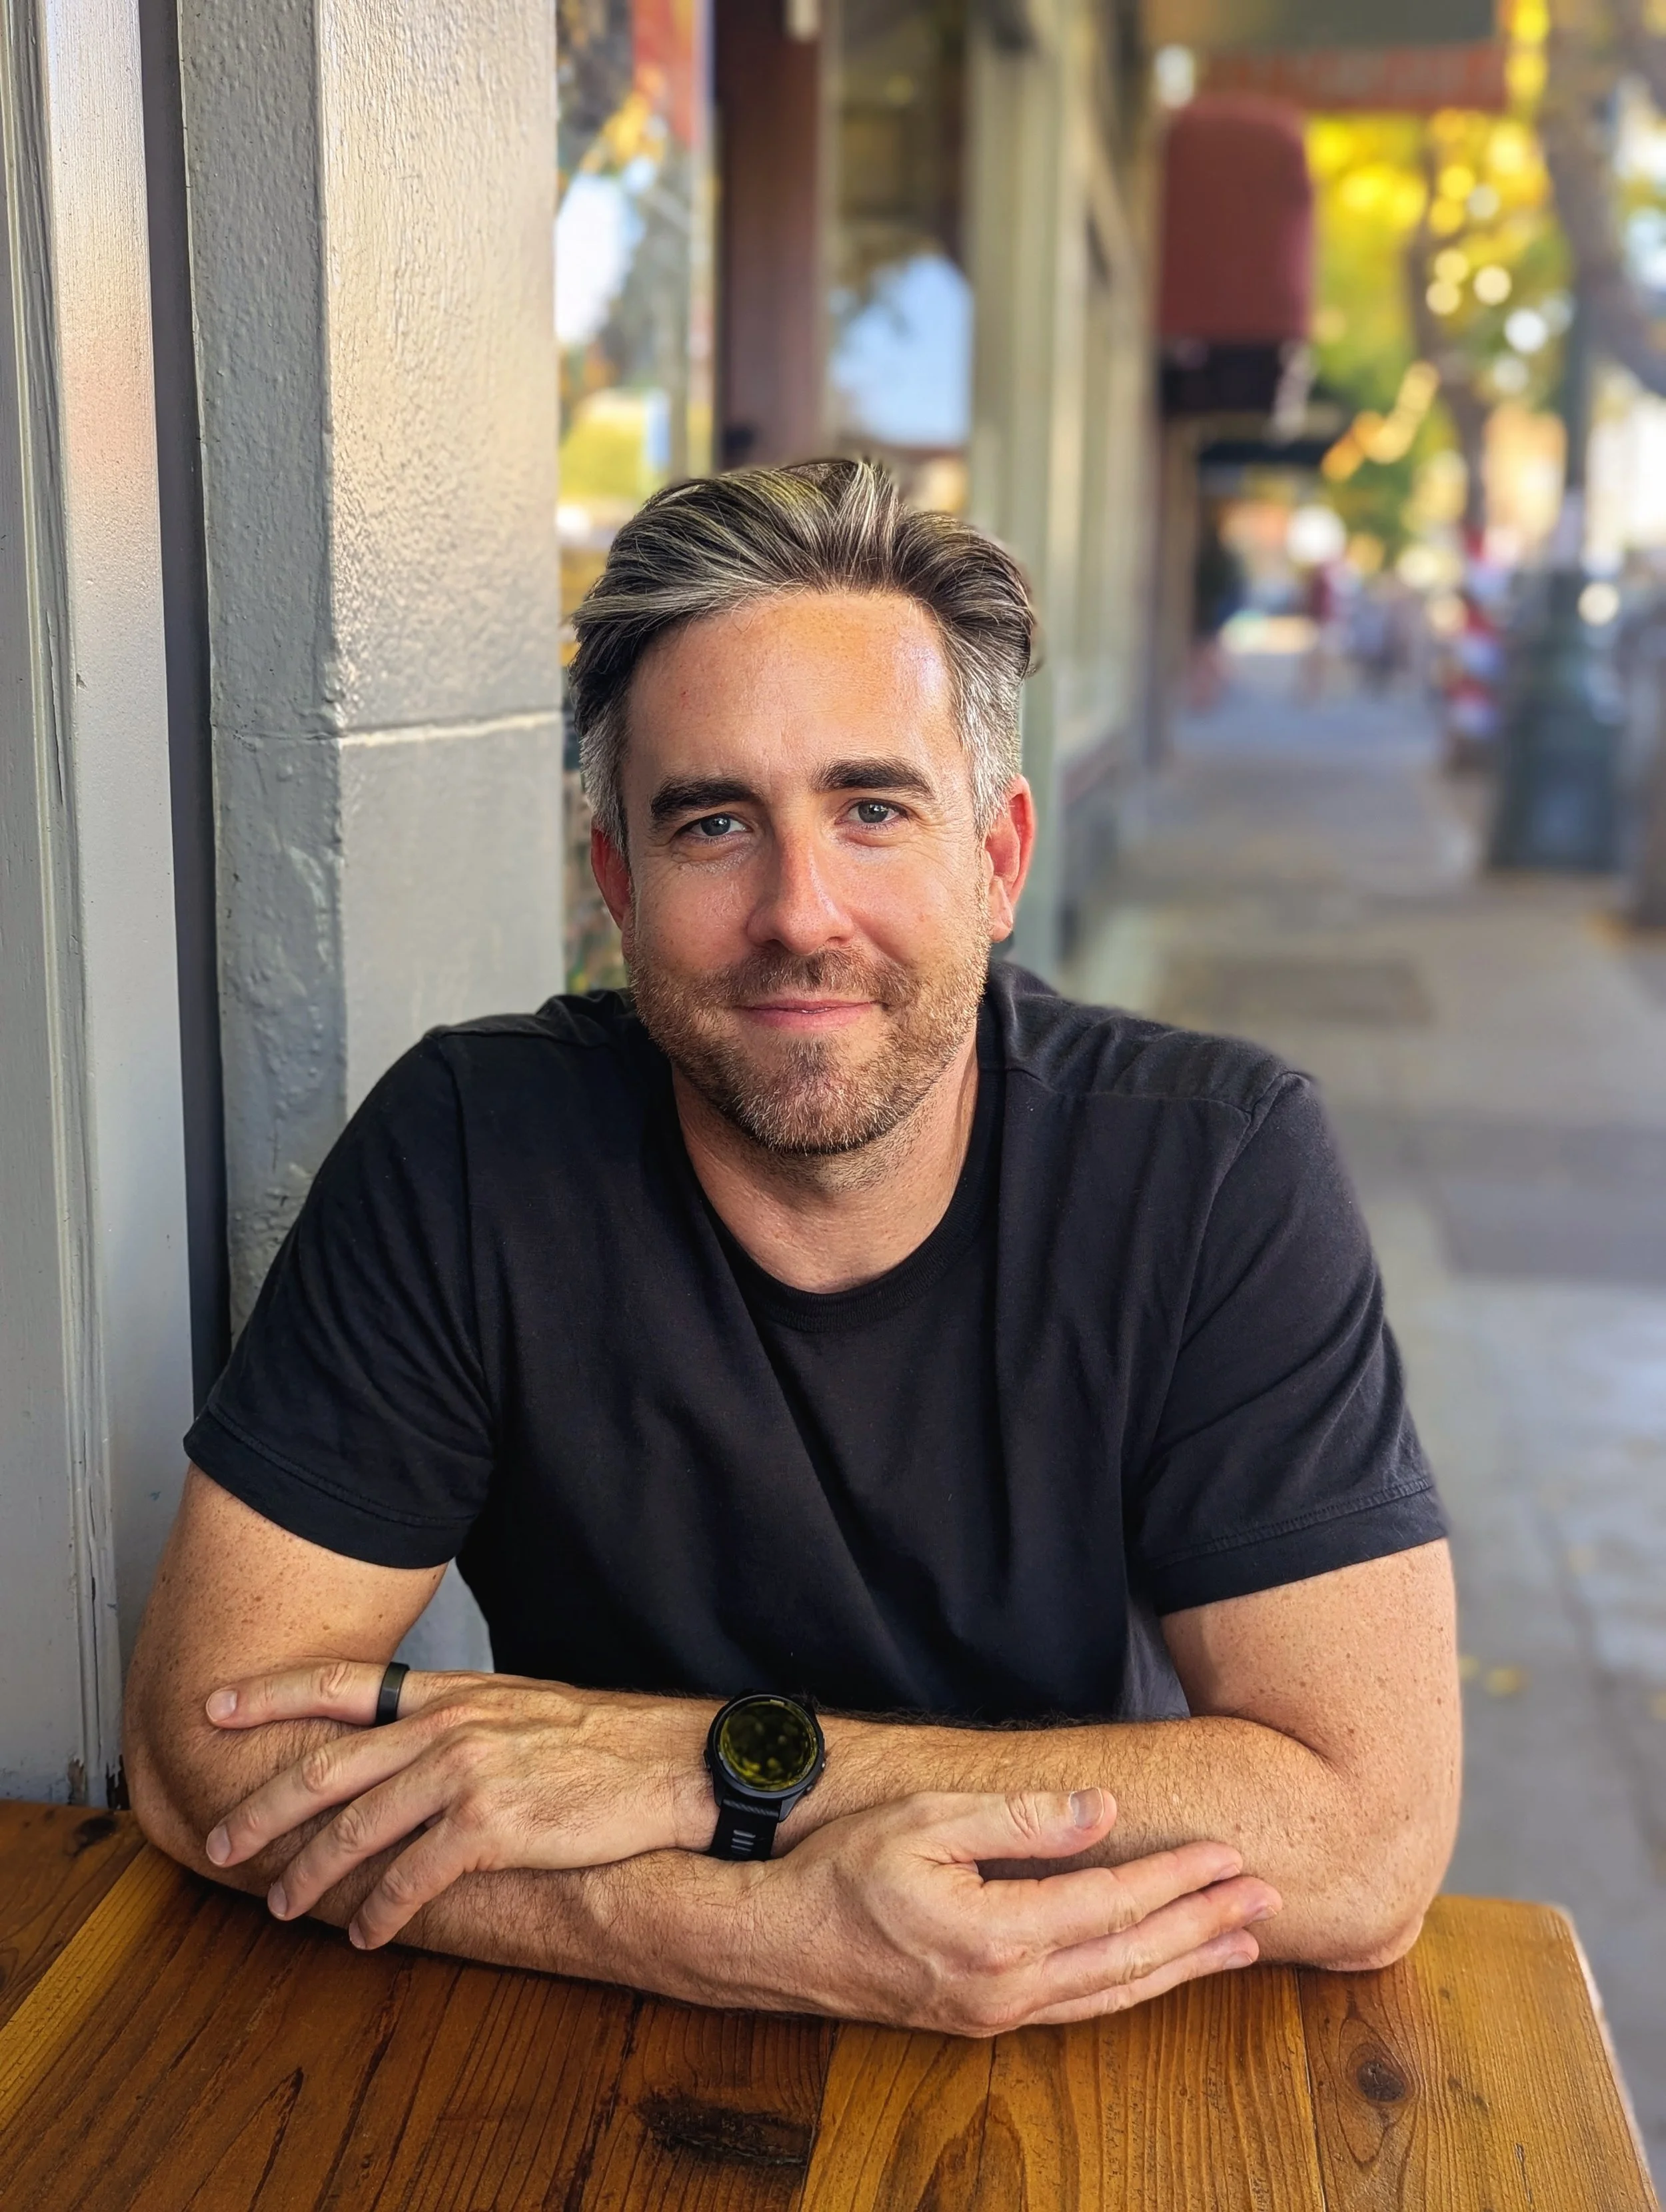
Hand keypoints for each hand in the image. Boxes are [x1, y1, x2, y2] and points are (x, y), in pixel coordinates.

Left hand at [200, 1661, 716, 1943]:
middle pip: (328, 1766)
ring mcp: (468, 1774)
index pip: (344, 1683)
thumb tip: (412, 1749)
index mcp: (454, 1695)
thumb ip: (461, 1723)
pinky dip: (380, 1913)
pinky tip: (368, 1935)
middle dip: (262, 1807)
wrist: (671, 1763)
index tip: (218, 1707)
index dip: (274, 1694)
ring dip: (310, 1875)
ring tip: (284, 1905)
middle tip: (219, 1840)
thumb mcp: (522, 1709)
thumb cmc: (604, 1743)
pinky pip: (412, 1878)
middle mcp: (449, 1727)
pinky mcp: (492, 1827)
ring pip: (358, 1830)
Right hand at [742, 1787, 1278, 2032]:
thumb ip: (1021, 1819)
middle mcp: (1007, 1990)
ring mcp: (998, 2014)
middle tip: (1269, 1900)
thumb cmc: (843, 1870)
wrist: (776, 1942)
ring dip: (1183, 1965)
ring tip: (1241, 1942)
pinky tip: (1161, 1970)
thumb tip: (1104, 1809)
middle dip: (1205, 1927)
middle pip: (1130, 1959)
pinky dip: (1135, 1987)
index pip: (1111, 1905)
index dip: (1175, 1879)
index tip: (1226, 1854)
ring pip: (1114, 1994)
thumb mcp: (927, 1820)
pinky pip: (1082, 2008)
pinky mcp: (986, 2020)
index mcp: (995, 1937)